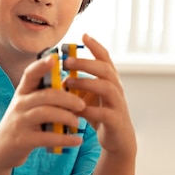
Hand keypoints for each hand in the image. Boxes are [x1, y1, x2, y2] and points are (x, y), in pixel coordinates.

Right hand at [0, 52, 85, 167]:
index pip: (30, 74)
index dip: (41, 65)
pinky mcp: (22, 140)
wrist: (0, 150)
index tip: (55, 58)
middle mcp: (19, 104)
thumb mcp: (27, 106)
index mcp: (22, 93)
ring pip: (45, 113)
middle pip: (45, 95)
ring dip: (66, 117)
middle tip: (82, 104)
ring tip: (77, 123)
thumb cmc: (22, 124)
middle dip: (67, 98)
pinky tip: (77, 140)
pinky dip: (65, 139)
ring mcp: (19, 122)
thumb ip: (44, 95)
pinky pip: (47, 137)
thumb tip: (71, 84)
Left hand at [63, 34, 135, 158]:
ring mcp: (118, 104)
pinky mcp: (115, 121)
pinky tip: (75, 109)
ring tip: (68, 81)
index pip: (105, 58)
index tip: (83, 35)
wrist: (117, 140)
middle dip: (86, 63)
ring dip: (86, 83)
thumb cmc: (100, 114)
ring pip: (107, 88)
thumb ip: (77, 85)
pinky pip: (104, 112)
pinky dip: (89, 110)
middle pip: (105, 69)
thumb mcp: (87, 96)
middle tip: (66, 61)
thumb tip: (56, 74)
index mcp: (109, 80)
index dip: (96, 46)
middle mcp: (116, 89)